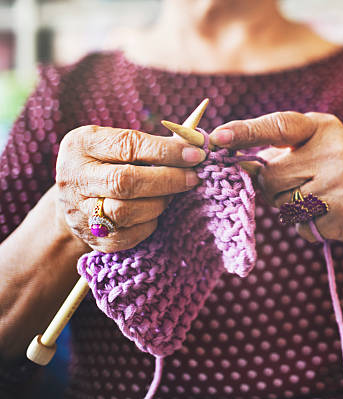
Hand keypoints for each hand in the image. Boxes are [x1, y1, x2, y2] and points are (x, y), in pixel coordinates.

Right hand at [55, 125, 206, 252]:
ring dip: (159, 202)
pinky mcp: (93, 238)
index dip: (166, 151)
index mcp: (81, 145)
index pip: (128, 145)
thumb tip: (195, 143)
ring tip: (172, 194)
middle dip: (168, 179)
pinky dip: (150, 223)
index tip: (196, 154)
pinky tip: (156, 211)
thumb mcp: (119, 144)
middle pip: (125, 182)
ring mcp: (79, 211)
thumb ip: (154, 143)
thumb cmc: (110, 163)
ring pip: (127, 211)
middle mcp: (74, 178)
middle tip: (194, 177)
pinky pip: (130, 235)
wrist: (76, 199)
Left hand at [209, 112, 342, 242]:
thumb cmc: (337, 169)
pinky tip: (328, 213)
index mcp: (322, 127)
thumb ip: (276, 152)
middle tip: (297, 184)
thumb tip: (235, 161)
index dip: (245, 132)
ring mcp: (340, 180)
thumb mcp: (313, 149)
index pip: (277, 126)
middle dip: (273, 187)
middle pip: (271, 176)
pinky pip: (299, 222)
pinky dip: (305, 223)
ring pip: (282, 203)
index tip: (217, 137)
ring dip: (289, 206)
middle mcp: (333, 149)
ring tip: (318, 197)